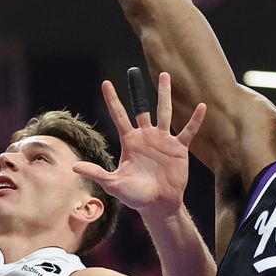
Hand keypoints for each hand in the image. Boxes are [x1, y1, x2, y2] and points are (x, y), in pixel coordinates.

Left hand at [74, 71, 205, 218]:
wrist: (158, 205)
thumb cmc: (135, 195)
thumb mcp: (114, 183)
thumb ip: (96, 173)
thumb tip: (73, 166)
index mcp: (129, 141)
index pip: (119, 115)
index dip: (112, 99)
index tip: (105, 83)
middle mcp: (146, 136)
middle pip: (142, 107)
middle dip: (138, 90)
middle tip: (134, 71)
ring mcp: (163, 140)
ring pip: (164, 111)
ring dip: (165, 94)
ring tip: (165, 75)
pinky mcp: (178, 148)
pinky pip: (188, 130)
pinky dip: (195, 119)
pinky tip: (202, 106)